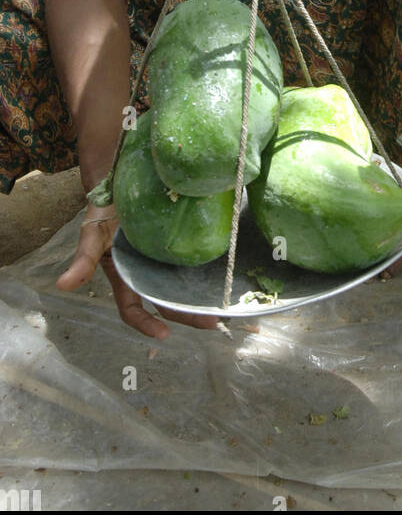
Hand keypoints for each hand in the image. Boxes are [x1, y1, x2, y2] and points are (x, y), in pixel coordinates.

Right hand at [56, 202, 220, 338]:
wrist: (118, 178)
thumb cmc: (102, 210)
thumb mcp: (91, 234)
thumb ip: (81, 260)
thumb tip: (62, 286)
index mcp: (124, 276)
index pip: (134, 309)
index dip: (146, 324)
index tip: (164, 335)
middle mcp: (146, 271)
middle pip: (167, 301)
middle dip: (187, 315)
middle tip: (212, 322)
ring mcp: (163, 257)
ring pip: (183, 284)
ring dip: (201, 295)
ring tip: (223, 304)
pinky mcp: (178, 240)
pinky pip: (194, 258)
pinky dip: (208, 267)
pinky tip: (225, 270)